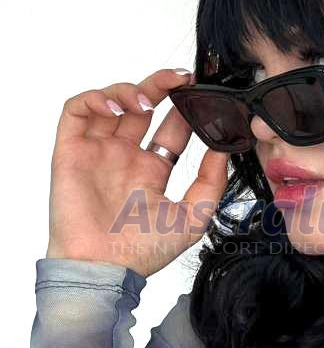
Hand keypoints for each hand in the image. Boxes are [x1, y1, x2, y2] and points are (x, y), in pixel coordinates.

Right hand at [46, 68, 229, 277]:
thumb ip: (212, 182)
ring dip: (131, 90)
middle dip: (162, 87)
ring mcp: (99, 152)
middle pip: (144, 108)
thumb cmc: (144, 251)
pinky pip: (77, 112)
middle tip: (182, 79)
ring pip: (112, 103)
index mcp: (152, 171)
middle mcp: (125, 157)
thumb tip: (226, 148)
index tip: (204, 95)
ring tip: (147, 100)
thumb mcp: (193, 217)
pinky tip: (118, 107)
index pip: (173, 129)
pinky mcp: (72, 151)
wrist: (103, 268)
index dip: (187, 109)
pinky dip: (96, 98)